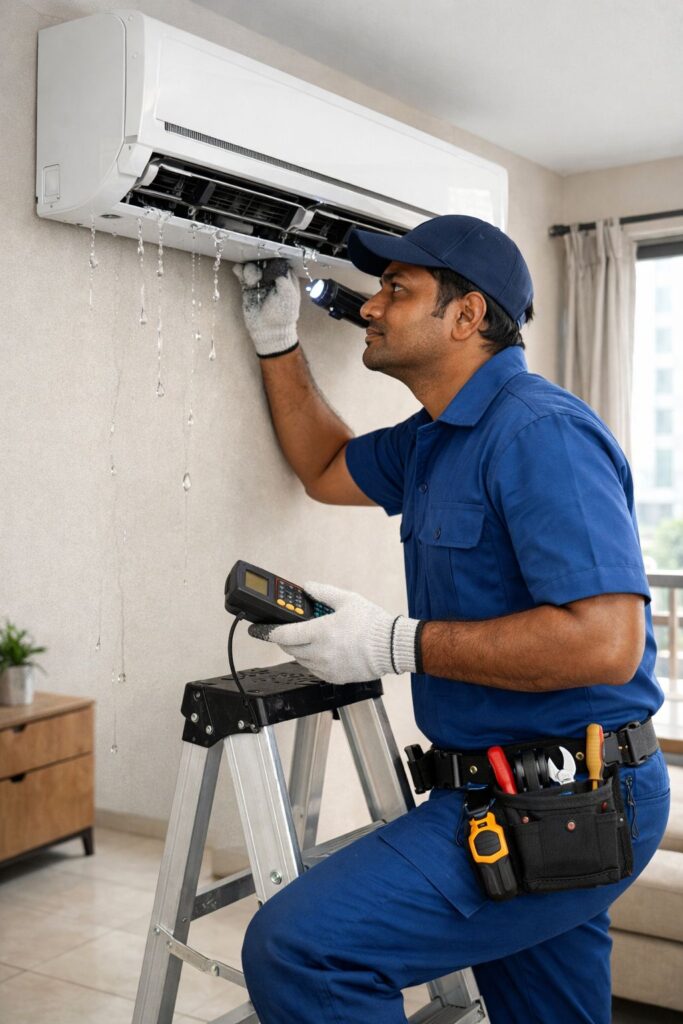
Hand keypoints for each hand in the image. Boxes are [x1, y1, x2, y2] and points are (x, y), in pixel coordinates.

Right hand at [232, 259, 300, 357]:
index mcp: (286, 278)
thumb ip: (283, 276)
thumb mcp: (289, 294)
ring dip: (250, 269)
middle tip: (260, 272)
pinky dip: (239, 270)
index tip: (268, 260)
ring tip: (252, 280)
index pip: (279, 261)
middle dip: (260, 263)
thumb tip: (275, 263)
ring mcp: (259, 283)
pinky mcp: (248, 288)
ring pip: (252, 267)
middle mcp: (272, 278)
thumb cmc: (283, 314)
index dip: (273, 258)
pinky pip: (242, 275)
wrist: (269, 331)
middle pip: (264, 262)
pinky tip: (238, 270)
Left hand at [248, 581, 420, 684]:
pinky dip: (311, 660)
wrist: (391, 647)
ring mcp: (326, 667)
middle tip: (284, 631)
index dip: (267, 632)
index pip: (283, 635)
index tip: (258, 629)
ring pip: (300, 659)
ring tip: (307, 638)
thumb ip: (323, 592)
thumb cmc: (372, 624)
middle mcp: (320, 652)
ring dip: (298, 649)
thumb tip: (307, 587)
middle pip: (289, 648)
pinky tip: (321, 650)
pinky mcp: (334, 677)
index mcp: (320, 632)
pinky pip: (313, 669)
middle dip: (283, 639)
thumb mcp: (347, 599)